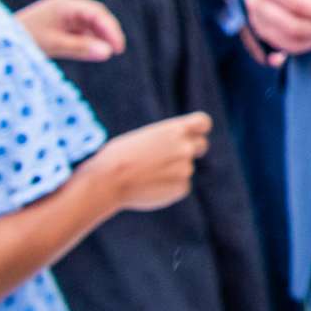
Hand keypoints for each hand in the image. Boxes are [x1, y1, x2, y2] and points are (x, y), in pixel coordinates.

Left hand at [13, 0, 125, 61]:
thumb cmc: (25, 39)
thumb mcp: (54, 44)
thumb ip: (82, 48)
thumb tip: (109, 53)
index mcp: (65, 4)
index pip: (96, 13)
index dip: (110, 29)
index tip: (118, 48)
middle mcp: (67, 5)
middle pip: (96, 15)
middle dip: (108, 32)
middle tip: (117, 50)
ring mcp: (64, 13)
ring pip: (91, 23)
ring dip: (99, 36)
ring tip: (108, 52)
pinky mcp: (62, 22)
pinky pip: (82, 29)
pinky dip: (89, 39)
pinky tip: (94, 50)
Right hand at [82, 112, 210, 212]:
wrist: (108, 181)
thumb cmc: (118, 157)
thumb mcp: (144, 138)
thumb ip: (165, 141)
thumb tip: (174, 151)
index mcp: (175, 130)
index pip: (203, 122)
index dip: (199, 129)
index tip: (193, 134)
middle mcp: (185, 147)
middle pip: (201, 145)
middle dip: (191, 150)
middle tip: (171, 158)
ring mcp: (186, 168)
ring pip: (184, 169)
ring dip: (171, 172)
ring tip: (145, 176)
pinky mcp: (181, 188)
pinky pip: (180, 187)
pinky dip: (168, 188)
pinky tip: (148, 188)